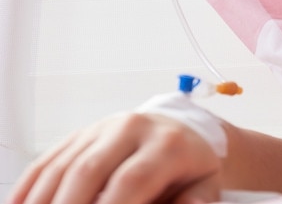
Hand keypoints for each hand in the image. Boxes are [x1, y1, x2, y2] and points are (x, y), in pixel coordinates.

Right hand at [6, 113, 221, 203]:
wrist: (180, 129)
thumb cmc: (191, 164)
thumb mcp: (206, 183)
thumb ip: (196, 201)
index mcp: (167, 143)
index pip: (131, 179)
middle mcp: (133, 128)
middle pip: (89, 170)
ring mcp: (104, 128)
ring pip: (64, 164)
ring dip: (45, 200)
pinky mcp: (83, 133)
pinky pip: (50, 158)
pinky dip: (32, 186)